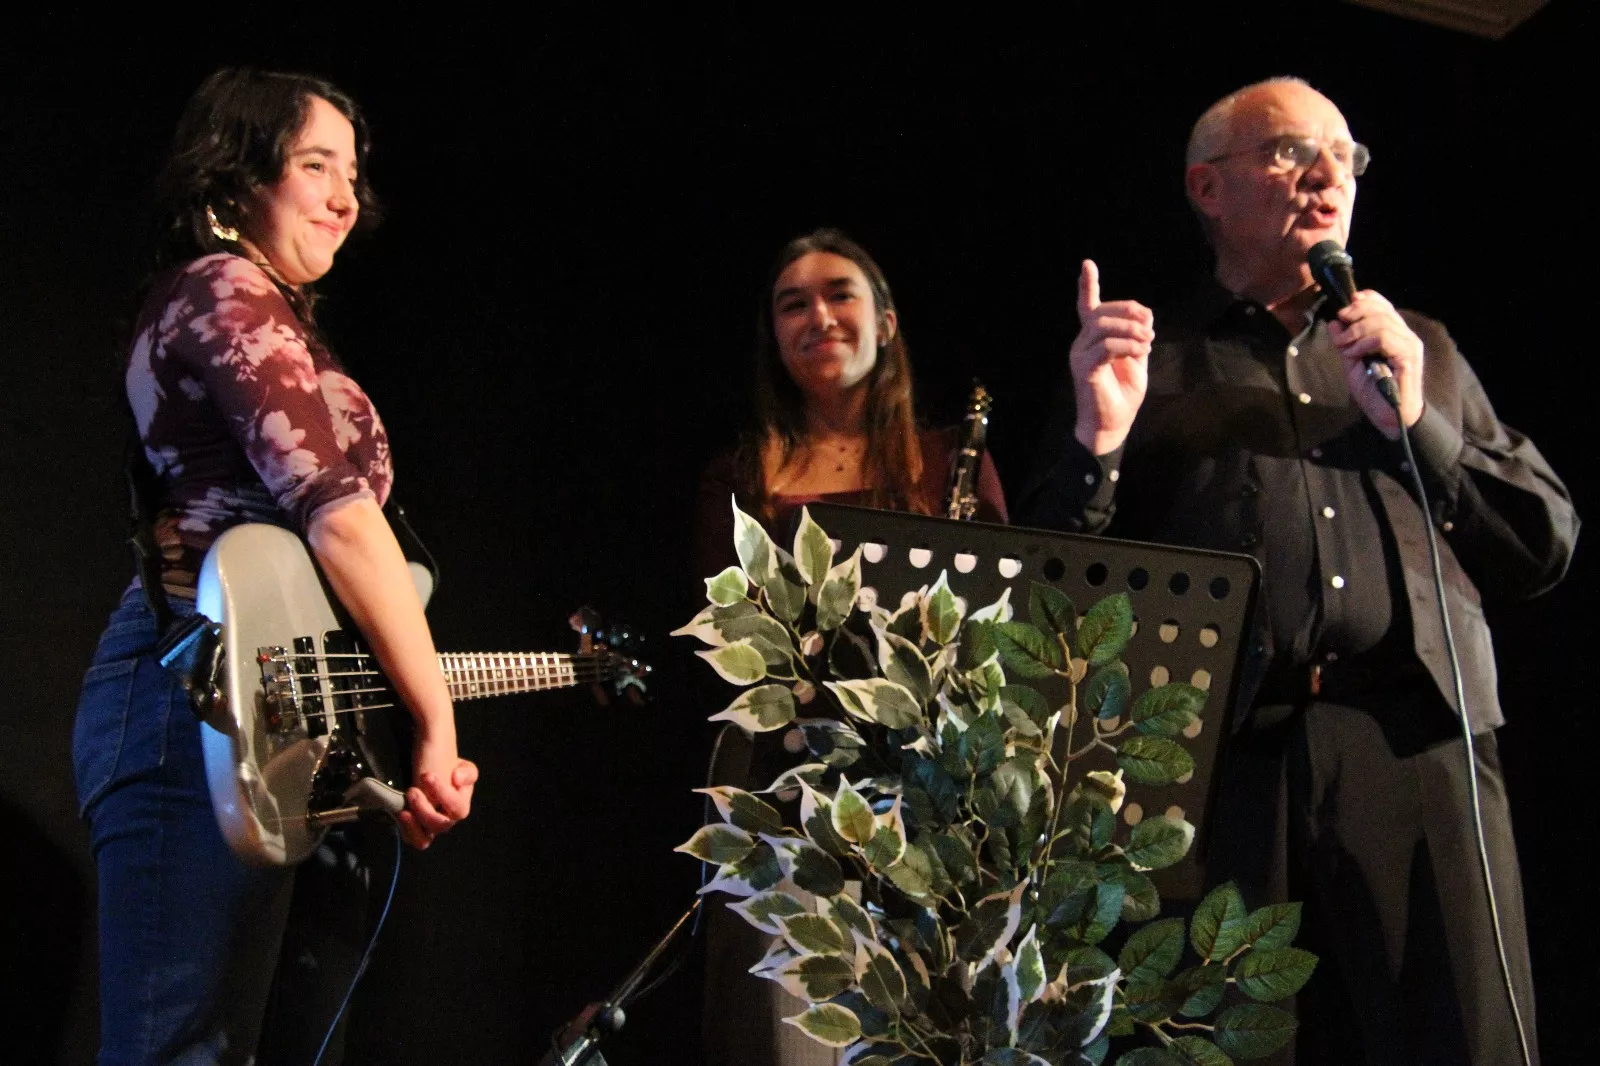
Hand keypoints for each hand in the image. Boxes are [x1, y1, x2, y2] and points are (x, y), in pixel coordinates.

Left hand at [397, 728, 478, 849]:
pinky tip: (400, 814)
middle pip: (440, 825)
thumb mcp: (461, 764)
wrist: (424, 763)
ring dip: (414, 826)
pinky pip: (411, 838)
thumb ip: (467, 772)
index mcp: (461, 803)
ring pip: (424, 840)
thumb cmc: (443, 763)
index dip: (443, 794)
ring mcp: (429, 825)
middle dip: (425, 809)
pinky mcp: (414, 826)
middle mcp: (447, 818)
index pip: (457, 808)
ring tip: (404, 811)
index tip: (428, 775)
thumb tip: (457, 779)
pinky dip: (406, 830)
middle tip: (412, 791)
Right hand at [1070, 259, 1151, 454]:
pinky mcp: (1085, 369)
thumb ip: (1138, 337)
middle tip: (1150, 331)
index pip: (1087, 307)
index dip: (1087, 285)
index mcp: (1092, 339)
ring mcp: (1080, 355)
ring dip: (1131, 330)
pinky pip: (1106, 347)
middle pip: (1101, 312)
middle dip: (1130, 313)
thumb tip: (1146, 317)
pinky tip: (1140, 353)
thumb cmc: (1123, 395)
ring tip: (1148, 343)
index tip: (1087, 263)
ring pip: (1103, 325)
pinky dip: (1128, 346)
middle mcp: (1081, 343)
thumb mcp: (1137, 360)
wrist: (1112, 425)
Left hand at [1327, 290, 1424, 436]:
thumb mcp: (1353, 364)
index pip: (1383, 305)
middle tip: (1340, 329)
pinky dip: (1364, 343)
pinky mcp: (1408, 357)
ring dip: (1356, 332)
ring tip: (1345, 347)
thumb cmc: (1374, 392)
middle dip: (1355, 314)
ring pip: (1381, 322)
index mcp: (1395, 334)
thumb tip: (1334, 323)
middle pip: (1381, 310)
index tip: (1345, 308)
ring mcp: (1409, 346)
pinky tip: (1356, 354)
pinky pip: (1384, 338)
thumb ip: (1345, 343)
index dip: (1365, 300)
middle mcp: (1405, 336)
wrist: (1391, 417)